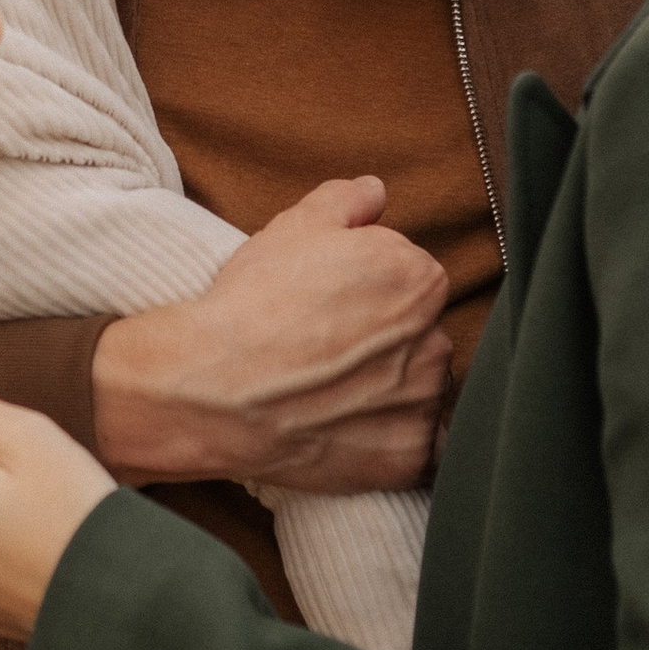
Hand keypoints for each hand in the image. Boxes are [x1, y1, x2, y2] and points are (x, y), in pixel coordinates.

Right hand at [91, 176, 450, 492]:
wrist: (215, 388)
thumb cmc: (253, 304)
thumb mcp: (294, 228)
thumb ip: (347, 201)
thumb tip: (375, 191)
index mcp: (418, 279)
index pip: (412, 282)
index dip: (370, 293)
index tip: (335, 308)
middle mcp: (433, 340)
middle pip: (420, 337)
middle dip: (385, 343)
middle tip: (328, 351)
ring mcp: (422, 404)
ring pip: (418, 393)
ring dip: (389, 393)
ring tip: (329, 393)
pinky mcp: (408, 457)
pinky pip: (415, 449)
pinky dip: (390, 443)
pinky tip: (346, 431)